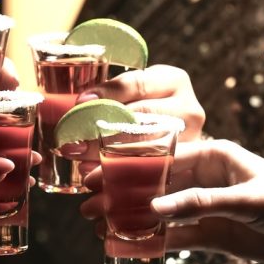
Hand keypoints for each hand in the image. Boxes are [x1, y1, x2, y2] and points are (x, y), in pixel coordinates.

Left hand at [60, 65, 205, 177]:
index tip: (80, 103)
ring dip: (109, 159)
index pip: (136, 85)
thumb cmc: (144, 103)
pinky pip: (150, 175)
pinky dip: (121, 179)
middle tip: (73, 145)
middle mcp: (189, 110)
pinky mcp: (185, 167)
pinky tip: (97, 181)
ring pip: (146, 151)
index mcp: (173, 81)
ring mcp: (191, 141)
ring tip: (80, 164)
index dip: (107, 93)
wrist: (174, 129)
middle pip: (141, 122)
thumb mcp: (133, 90)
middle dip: (102, 135)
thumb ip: (111, 94)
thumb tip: (78, 107)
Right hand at [82, 140, 263, 263]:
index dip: (126, 168)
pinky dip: (153, 242)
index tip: (97, 176)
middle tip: (87, 204)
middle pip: (153, 186)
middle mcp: (205, 179)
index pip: (160, 158)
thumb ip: (199, 203)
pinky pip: (176, 238)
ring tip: (99, 225)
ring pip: (160, 213)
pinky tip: (128, 245)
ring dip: (131, 219)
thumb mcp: (247, 198)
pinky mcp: (213, 234)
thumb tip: (152, 211)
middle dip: (121, 195)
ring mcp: (207, 207)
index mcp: (213, 155)